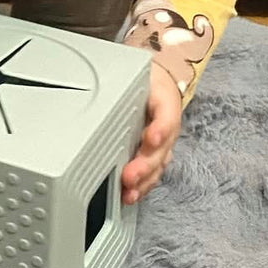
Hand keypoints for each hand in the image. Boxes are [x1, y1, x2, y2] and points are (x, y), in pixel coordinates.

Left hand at [121, 63, 181, 204]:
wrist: (158, 82)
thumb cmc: (146, 80)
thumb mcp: (140, 73)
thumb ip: (127, 79)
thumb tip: (101, 73)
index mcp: (164, 102)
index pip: (166, 117)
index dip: (160, 130)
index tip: (152, 138)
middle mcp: (166, 127)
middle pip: (160, 150)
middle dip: (145, 165)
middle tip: (129, 175)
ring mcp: (162, 144)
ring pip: (157, 166)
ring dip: (144, 181)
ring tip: (129, 192)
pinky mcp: (155, 155)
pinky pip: (151, 174)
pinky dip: (142, 186)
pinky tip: (131, 195)